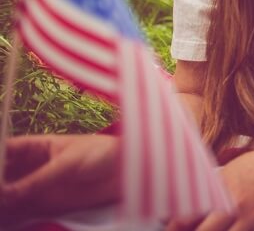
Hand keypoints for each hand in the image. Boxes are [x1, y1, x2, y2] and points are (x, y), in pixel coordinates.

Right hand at [0, 133, 120, 214]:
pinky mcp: (45, 205)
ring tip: (0, 209)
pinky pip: (20, 212)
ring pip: (7, 196)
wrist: (128, 171)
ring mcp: (36, 187)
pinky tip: (5, 219)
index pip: (5, 151)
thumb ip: (36, 181)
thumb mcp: (67, 165)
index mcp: (36, 147)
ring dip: (2, 202)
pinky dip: (10, 217)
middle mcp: (31, 168)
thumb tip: (6, 194)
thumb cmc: (102, 155)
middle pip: (2, 176)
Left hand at [166, 146, 253, 230]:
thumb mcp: (222, 176)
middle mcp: (234, 208)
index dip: (173, 228)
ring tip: (207, 229)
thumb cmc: (249, 168)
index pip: (187, 218)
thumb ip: (203, 195)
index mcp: (220, 191)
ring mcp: (249, 221)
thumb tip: (176, 215)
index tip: (168, 229)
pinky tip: (225, 229)